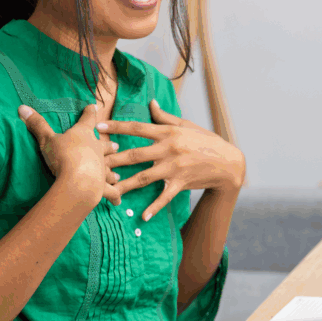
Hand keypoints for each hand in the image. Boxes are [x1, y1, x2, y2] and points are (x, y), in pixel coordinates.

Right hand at [19, 103, 122, 206]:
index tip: (93, 107)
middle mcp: (97, 149)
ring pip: (110, 167)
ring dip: (113, 170)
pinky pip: (111, 191)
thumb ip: (37, 124)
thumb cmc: (63, 156)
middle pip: (104, 145)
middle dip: (109, 145)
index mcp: (84, 135)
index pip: (87, 120)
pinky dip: (115, 196)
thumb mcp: (47, 139)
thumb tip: (22, 107)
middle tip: (115, 145)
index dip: (89, 113)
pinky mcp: (103, 184)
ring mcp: (102, 167)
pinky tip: (118, 202)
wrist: (79, 180)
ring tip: (117, 174)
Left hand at [96, 99, 244, 220]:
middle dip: (113, 159)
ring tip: (108, 190)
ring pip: (144, 177)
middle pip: (135, 154)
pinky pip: (164, 196)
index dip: (118, 127)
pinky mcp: (181, 183)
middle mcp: (169, 149)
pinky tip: (143, 216)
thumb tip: (150, 103)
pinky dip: (154, 207)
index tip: (100, 127)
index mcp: (168, 133)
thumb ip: (165, 117)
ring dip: (125, 184)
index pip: (139, 128)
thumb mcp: (186, 126)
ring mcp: (174, 167)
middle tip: (93, 163)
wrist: (228, 162)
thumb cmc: (205, 141)